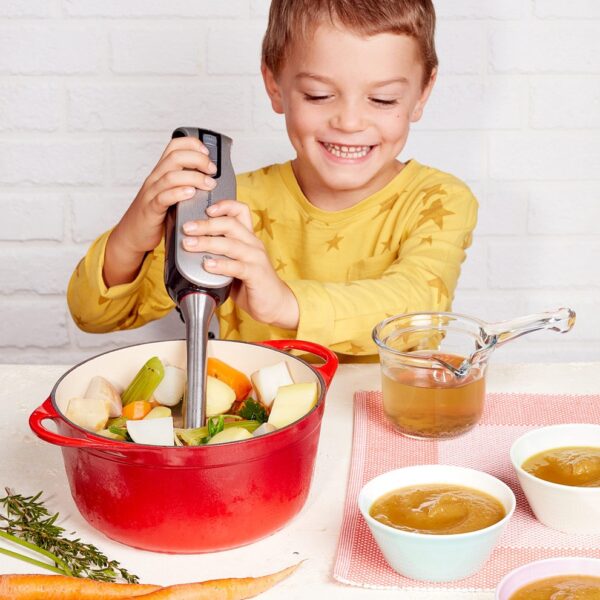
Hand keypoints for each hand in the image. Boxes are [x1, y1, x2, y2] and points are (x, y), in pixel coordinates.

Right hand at [104, 136, 217, 286]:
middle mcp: (156, 178)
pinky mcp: (150, 209)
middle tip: (212, 170)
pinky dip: (178, 193)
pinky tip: (191, 194)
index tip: (208, 153)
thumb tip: (212, 179)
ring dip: (194, 177)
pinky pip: (163, 197)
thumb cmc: (156, 214)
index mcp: (162, 172)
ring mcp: (152, 193)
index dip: (192, 144)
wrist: (132, 233)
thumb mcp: (172, 193)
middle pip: (175, 157)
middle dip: (198, 160)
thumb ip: (186, 184)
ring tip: (209, 184)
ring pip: (171, 176)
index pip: (175, 146)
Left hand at [182, 200, 299, 329]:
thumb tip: (193, 246)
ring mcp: (256, 258)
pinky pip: (237, 266)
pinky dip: (220, 265)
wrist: (276, 304)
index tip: (206, 209)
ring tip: (190, 244)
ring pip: (230, 244)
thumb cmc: (253, 284)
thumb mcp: (236, 262)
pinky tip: (208, 265)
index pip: (240, 211)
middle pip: (230, 224)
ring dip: (207, 242)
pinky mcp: (256, 274)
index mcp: (248, 238)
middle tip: (187, 227)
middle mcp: (253, 244)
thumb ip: (220, 253)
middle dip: (206, 224)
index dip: (224, 206)